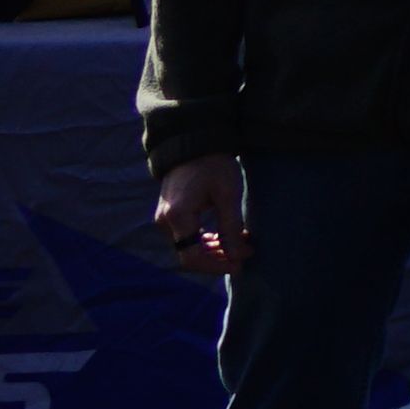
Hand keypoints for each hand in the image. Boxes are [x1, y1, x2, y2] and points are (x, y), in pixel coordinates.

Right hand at [152, 155, 246, 274]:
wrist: (195, 142)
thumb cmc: (214, 164)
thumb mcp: (228, 194)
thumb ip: (231, 227)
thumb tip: (239, 256)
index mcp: (178, 217)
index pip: (192, 257)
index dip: (216, 266)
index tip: (240, 265)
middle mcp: (165, 221)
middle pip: (189, 255)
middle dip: (218, 259)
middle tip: (244, 255)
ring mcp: (164, 217)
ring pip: (188, 246)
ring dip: (213, 250)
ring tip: (240, 245)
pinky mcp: (170, 213)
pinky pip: (185, 236)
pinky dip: (204, 240)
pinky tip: (225, 238)